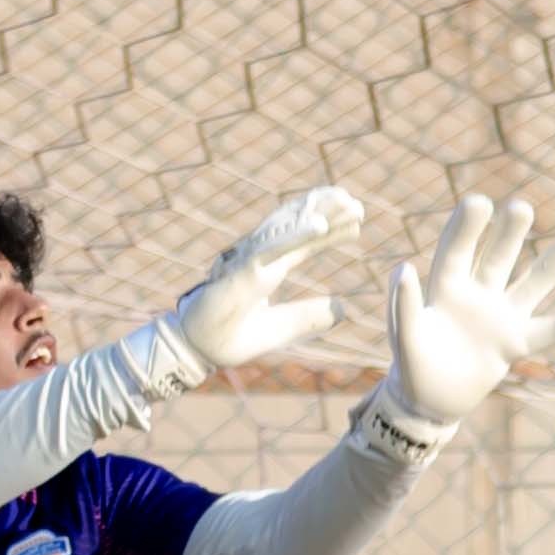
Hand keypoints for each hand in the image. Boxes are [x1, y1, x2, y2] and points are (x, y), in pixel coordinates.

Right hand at [158, 184, 363, 384]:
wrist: (196, 351)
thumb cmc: (229, 337)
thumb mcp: (280, 328)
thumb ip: (308, 316)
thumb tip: (344, 309)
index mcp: (268, 268)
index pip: (304, 241)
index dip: (331, 229)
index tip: (357, 219)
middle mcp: (260, 258)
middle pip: (297, 224)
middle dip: (327, 209)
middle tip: (357, 204)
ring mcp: (250, 261)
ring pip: (287, 227)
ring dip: (317, 212)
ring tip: (346, 203)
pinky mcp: (242, 271)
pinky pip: (271, 248)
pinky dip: (295, 234)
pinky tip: (320, 225)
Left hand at [379, 195, 554, 433]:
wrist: (429, 402)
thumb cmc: (412, 366)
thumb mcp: (405, 337)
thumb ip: (406, 305)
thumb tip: (404, 267)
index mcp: (446, 288)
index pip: (458, 252)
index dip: (467, 228)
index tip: (479, 202)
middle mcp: (477, 295)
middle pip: (497, 258)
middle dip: (510, 234)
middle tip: (521, 208)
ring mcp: (499, 317)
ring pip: (529, 286)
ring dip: (550, 268)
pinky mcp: (515, 344)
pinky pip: (545, 333)